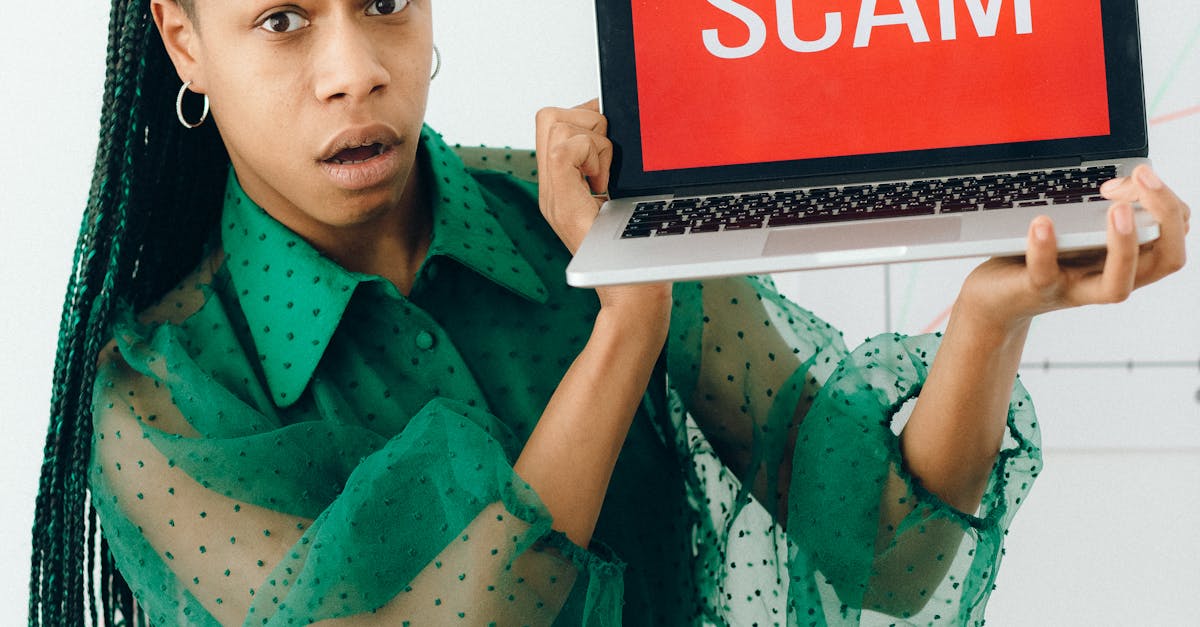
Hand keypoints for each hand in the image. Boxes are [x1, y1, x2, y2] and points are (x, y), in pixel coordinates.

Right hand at [535, 100, 671, 319]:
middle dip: (588, 125)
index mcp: (564, 185)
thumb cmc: (639, 250)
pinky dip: (591, 156)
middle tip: (609, 164)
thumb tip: (621, 124)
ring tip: (609, 178)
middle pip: (549, 117)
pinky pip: (563, 152)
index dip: (584, 116)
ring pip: (556, 127)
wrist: (634, 294)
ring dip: (594, 143)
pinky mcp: (562, 205)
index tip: (611, 144)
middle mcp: (551, 189)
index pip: (553, 122)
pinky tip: (606, 185)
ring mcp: (553, 197)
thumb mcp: (624, 196)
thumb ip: (613, 165)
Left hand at [958, 165, 1189, 332]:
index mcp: (1127, 260)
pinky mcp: (1036, 290)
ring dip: (1124, 245)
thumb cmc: (1038, 256)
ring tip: (1116, 208)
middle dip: (1166, 215)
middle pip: (1166, 260)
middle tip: (1145, 177)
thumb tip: (1120, 181)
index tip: (1139, 173)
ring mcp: (1074, 287)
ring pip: (1119, 284)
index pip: (1174, 235)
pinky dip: (1044, 248)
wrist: (994, 296)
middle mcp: (1108, 277)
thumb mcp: (1076, 227)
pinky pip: (1045, 274)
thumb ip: (1098, 207)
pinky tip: (1042, 222)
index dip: (1168, 201)